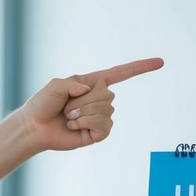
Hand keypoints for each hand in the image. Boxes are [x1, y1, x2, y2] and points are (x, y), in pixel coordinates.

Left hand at [19, 58, 163, 150]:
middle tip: (66, 107)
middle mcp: (98, 99)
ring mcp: (99, 117)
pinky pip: (104, 126)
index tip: (160, 62)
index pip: (120, 74)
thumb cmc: (42, 104)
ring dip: (82, 113)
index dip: (140, 67)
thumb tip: (90, 90)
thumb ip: (73, 83)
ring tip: (68, 118)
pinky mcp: (97, 133)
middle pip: (108, 94)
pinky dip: (87, 124)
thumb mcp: (55, 85)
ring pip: (105, 110)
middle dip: (83, 100)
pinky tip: (75, 127)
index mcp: (92, 83)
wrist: (34, 128)